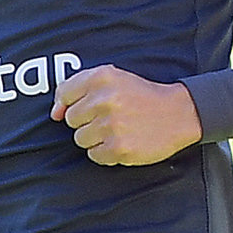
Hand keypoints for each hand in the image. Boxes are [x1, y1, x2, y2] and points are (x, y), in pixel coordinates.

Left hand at [51, 66, 202, 166]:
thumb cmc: (140, 96)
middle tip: (109, 117)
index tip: (90, 105)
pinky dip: (105, 152)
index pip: (64, 93)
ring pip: (80, 139)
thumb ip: (78, 88)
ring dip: (95, 137)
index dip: (73, 102)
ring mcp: (110, 126)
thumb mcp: (113, 79)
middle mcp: (104, 100)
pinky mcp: (118, 148)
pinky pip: (94, 155)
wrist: (177, 114)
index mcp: (101, 77)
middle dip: (87, 120)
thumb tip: (54, 114)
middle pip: (71, 119)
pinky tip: (122, 141)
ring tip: (116, 129)